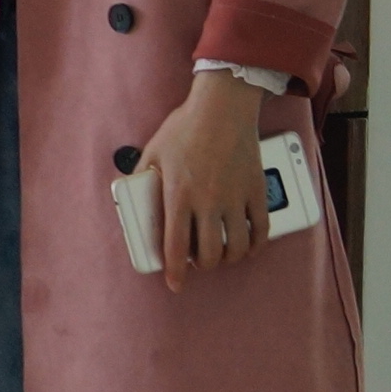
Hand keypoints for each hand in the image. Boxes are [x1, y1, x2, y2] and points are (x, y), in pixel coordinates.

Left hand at [139, 71, 270, 293]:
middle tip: (196, 260)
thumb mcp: (152, 153)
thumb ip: (140, 178)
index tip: (175, 284)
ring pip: (237, 247)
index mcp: (178, 195)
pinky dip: (255, 244)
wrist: (223, 107)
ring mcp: (235, 198)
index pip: (175, 245)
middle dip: (201, 264)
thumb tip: (129, 195)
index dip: (175, 271)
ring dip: (228, 258)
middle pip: (208, 253)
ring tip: (220, 254)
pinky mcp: (256, 191)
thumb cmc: (184, 128)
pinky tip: (248, 246)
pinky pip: (261, 229)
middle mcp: (208, 201)